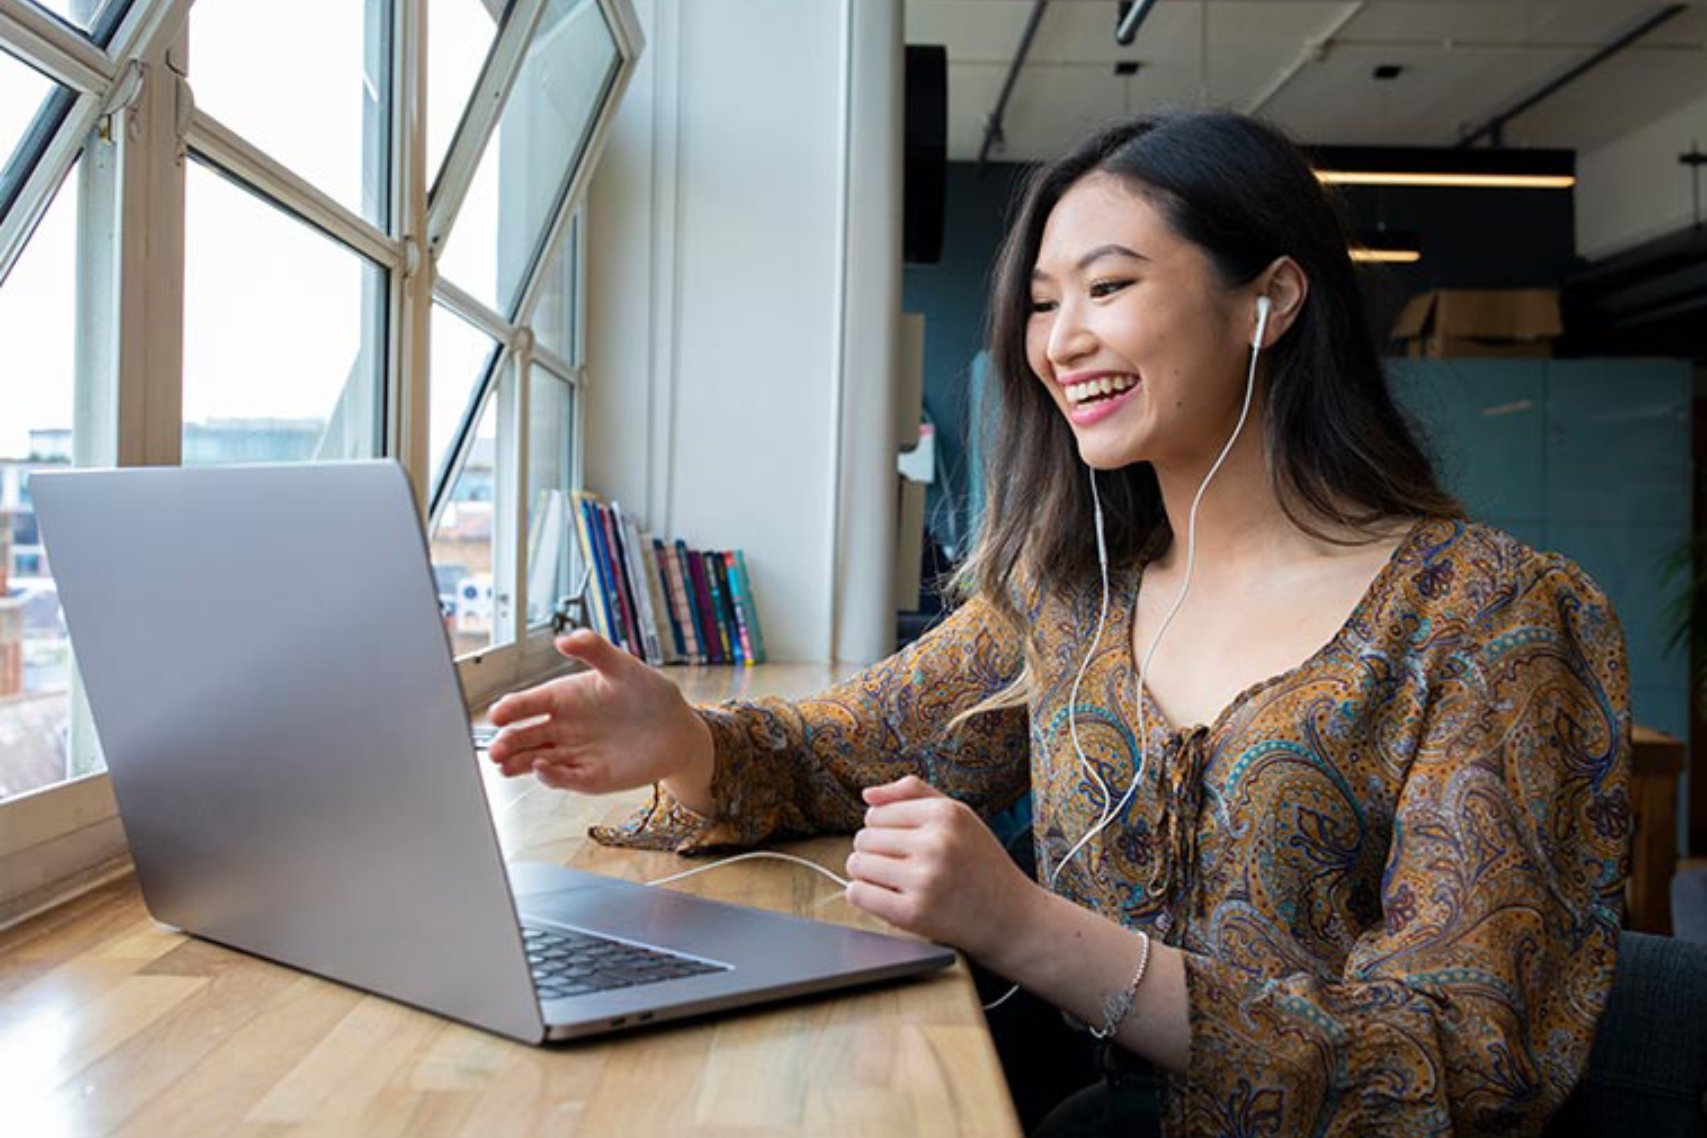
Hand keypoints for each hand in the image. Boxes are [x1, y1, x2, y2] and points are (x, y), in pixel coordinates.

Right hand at [485, 629, 713, 805]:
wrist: (677, 731)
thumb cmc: (649, 694)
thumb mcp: (624, 666)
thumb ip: (595, 649)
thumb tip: (564, 639)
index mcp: (565, 698)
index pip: (530, 703)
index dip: (511, 708)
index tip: (498, 713)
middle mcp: (563, 727)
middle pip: (525, 735)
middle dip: (507, 741)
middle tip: (496, 747)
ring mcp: (574, 753)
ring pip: (536, 759)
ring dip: (518, 762)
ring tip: (504, 764)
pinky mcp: (589, 776)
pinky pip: (565, 777)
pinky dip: (551, 776)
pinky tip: (542, 769)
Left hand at [844, 776, 1039, 959]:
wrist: (1011, 917)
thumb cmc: (981, 863)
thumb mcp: (960, 816)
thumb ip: (914, 794)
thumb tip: (867, 794)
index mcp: (946, 814)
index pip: (875, 812)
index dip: (883, 829)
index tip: (901, 843)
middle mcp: (936, 843)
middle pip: (864, 838)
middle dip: (874, 852)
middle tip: (900, 865)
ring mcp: (924, 879)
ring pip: (857, 864)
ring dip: (868, 874)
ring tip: (894, 881)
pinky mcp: (913, 913)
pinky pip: (858, 894)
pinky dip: (863, 895)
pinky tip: (885, 897)